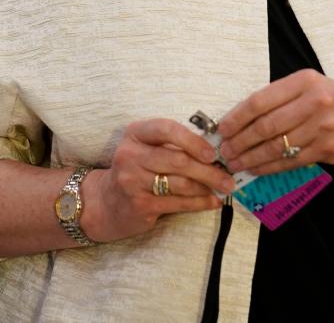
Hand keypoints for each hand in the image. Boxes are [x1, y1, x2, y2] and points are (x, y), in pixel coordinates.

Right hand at [80, 118, 234, 242]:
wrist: (104, 203)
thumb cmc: (136, 171)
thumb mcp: (146, 150)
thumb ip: (173, 146)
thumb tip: (216, 152)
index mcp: (135, 134)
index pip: (166, 129)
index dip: (193, 140)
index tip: (213, 153)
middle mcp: (130, 154)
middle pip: (177, 160)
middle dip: (208, 170)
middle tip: (229, 177)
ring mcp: (132, 181)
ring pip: (180, 183)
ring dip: (207, 187)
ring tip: (223, 189)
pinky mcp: (139, 204)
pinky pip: (178, 203)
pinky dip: (199, 203)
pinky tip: (212, 202)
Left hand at [217, 69, 333, 174]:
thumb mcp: (312, 87)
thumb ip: (282, 97)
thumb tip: (242, 116)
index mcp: (304, 81)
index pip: (261, 100)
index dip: (237, 116)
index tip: (222, 127)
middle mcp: (313, 102)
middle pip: (265, 125)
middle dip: (240, 140)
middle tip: (224, 149)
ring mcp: (321, 127)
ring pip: (276, 146)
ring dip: (251, 157)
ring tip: (235, 162)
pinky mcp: (325, 149)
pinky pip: (290, 161)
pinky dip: (269, 167)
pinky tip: (256, 169)